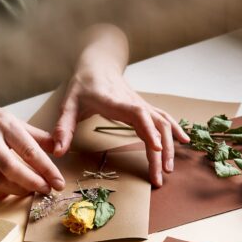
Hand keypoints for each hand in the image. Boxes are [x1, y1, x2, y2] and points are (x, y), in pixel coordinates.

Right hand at [0, 96, 64, 194]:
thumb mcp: (13, 119)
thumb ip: (37, 136)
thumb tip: (59, 149)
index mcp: (5, 125)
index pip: (30, 151)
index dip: (47, 169)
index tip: (59, 182)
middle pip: (12, 169)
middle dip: (33, 183)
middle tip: (47, 190)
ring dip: (19, 190)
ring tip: (33, 191)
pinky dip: (2, 191)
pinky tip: (14, 190)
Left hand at [52, 67, 189, 186]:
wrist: (98, 65)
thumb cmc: (83, 85)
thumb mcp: (69, 104)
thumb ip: (63, 127)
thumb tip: (57, 151)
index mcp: (116, 102)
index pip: (138, 115)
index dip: (149, 130)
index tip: (158, 149)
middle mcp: (134, 104)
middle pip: (156, 125)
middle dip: (162, 151)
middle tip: (159, 177)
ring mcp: (143, 106)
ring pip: (163, 124)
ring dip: (170, 146)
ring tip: (169, 169)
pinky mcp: (145, 109)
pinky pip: (164, 119)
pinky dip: (176, 130)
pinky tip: (185, 141)